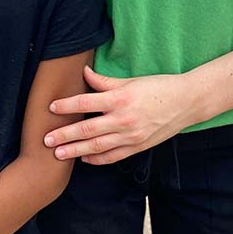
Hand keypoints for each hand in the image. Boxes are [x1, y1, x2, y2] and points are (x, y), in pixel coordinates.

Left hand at [43, 65, 201, 164]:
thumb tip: (84, 73)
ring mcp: (131, 136)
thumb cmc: (158, 87)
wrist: (186, 103)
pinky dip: (97, 160)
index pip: (86, 102)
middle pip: (87, 128)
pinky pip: (113, 156)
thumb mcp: (130, 81)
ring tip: (58, 154)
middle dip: (65, 135)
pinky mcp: (138, 147)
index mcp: (120, 99)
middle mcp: (123, 119)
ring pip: (97, 146)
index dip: (67, 105)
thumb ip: (105, 82)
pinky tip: (84, 160)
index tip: (51, 108)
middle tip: (46, 139)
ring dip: (76, 151)